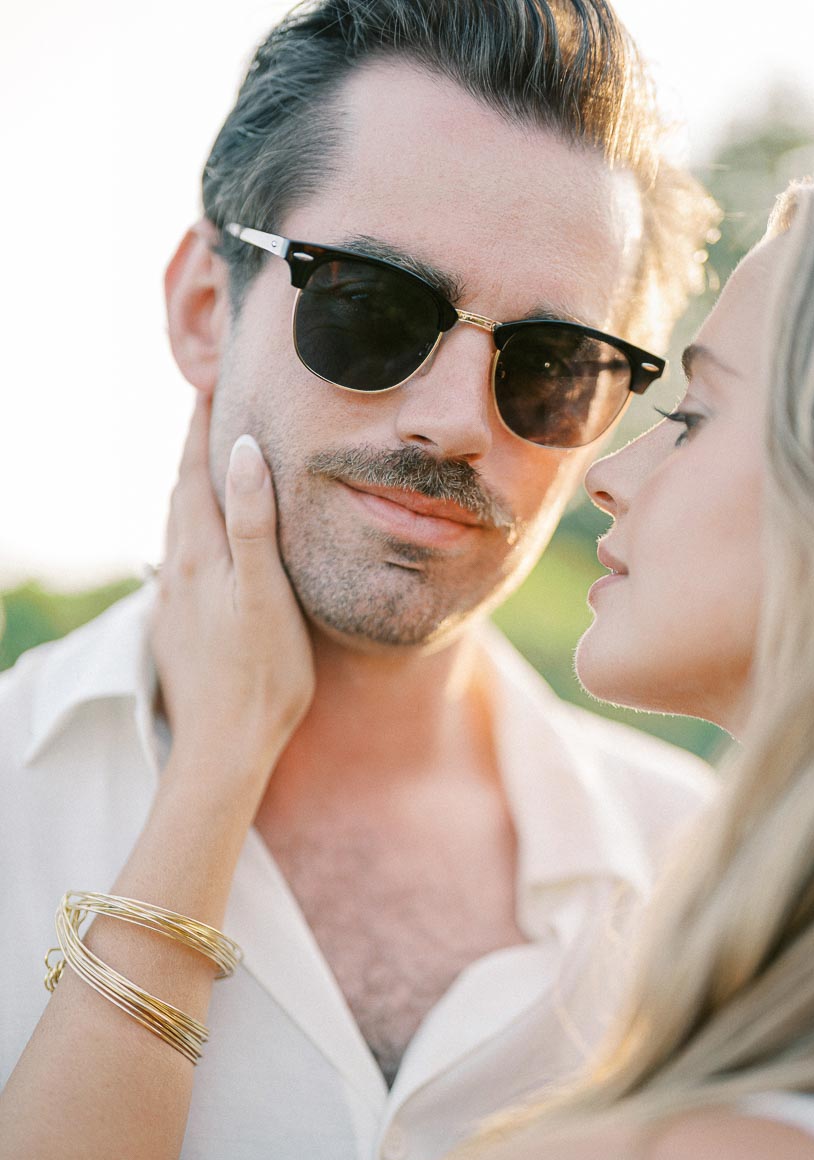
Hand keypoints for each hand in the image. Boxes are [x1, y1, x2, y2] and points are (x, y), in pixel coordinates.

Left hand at [151, 394, 314, 784]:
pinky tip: (206, 542)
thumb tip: (242, 452)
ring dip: (191, 489)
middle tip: (213, 412)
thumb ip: (252, 523)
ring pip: (178, 526)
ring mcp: (173, 599)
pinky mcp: (177, 625)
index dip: (202, 424)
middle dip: (194, 448)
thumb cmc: (261, 675)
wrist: (224, 747)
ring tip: (211, 466)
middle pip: (181, 492)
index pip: (195, 471)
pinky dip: (193, 529)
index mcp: (199, 554)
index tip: (212, 383)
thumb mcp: (266, 595)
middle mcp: (177, 569)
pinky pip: (181, 557)